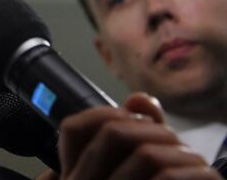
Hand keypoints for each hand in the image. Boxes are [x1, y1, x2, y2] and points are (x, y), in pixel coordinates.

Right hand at [58, 92, 219, 179]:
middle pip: (115, 133)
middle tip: (177, 146)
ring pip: (148, 155)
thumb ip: (132, 138)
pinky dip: (197, 176)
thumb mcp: (123, 176)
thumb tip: (141, 98)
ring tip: (197, 168)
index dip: (109, 113)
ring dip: (183, 154)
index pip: (74, 128)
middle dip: (155, 130)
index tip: (138, 122)